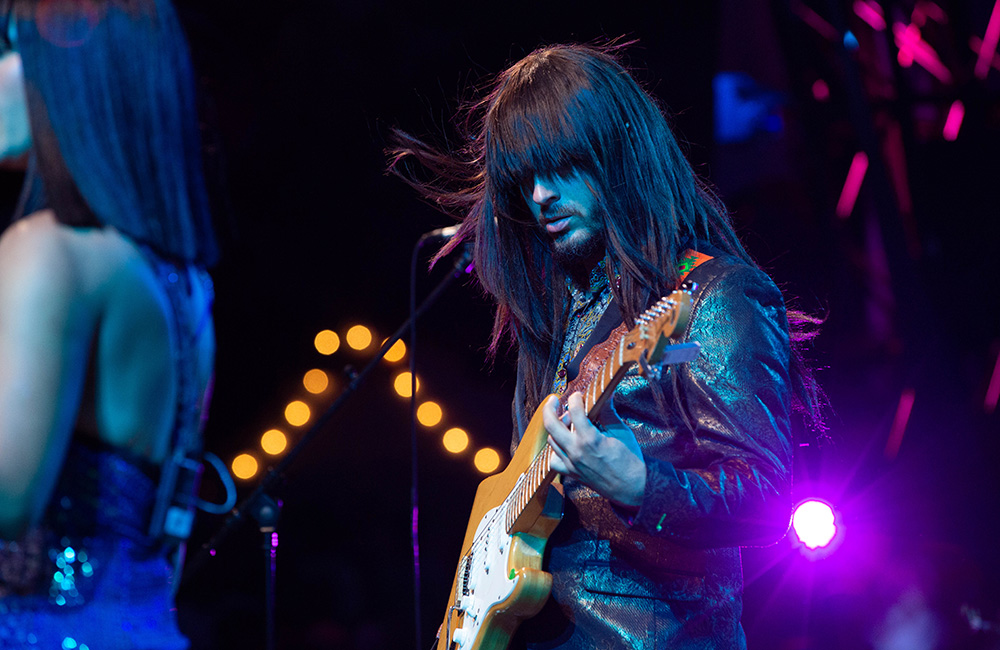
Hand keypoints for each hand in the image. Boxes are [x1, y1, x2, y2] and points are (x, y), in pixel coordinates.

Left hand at [543, 392, 645, 507]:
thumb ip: (608, 413)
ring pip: (551, 440)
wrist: (632, 488)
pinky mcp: (571, 474)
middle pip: (551, 425)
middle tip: (554, 399)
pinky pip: (554, 460)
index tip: (578, 395)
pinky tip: (564, 444)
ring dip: (555, 428)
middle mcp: (576, 451)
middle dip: (550, 408)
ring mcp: (571, 464)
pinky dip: (556, 450)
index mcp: (590, 439)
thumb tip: (605, 395)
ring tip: (565, 421)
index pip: (574, 411)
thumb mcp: (621, 432)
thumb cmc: (630, 461)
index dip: (575, 399)